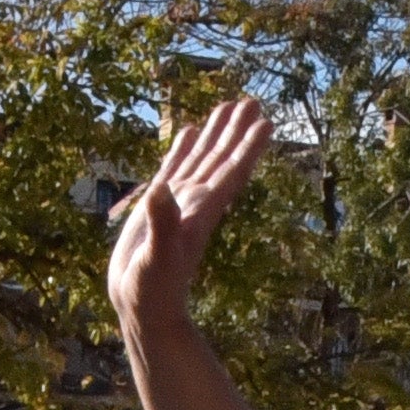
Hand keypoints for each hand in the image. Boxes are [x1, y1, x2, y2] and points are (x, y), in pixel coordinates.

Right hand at [107, 95, 271, 333]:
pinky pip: (174, 168)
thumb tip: (161, 189)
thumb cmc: (152, 290)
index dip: (248, 148)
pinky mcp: (157, 206)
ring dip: (215, 134)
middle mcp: (194, 203)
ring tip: (227, 106)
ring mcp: (177, 203)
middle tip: (253, 101)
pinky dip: (183, 148)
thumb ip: (161, 224)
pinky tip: (190, 130)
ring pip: (201, 159)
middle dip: (236, 131)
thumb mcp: (157, 258)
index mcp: (200, 212)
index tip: (267, 123)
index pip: (230, 173)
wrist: (142, 308)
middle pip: (221, 159)